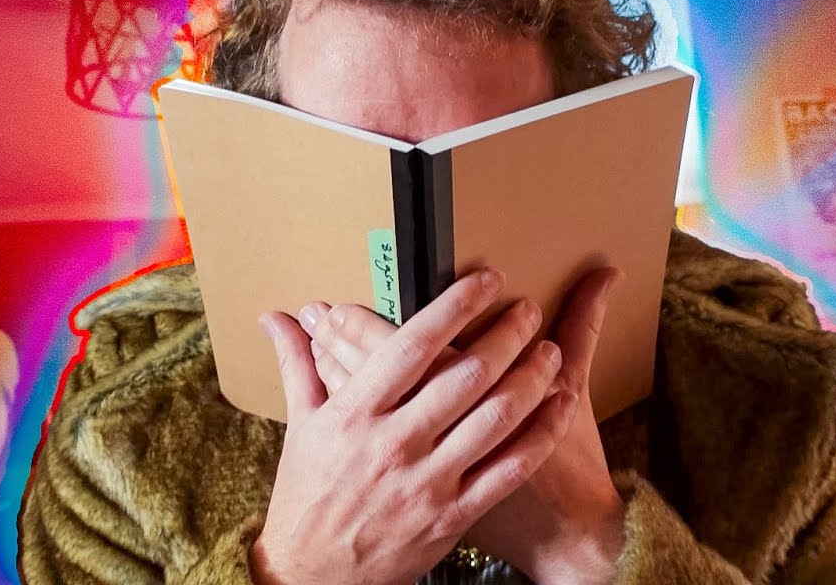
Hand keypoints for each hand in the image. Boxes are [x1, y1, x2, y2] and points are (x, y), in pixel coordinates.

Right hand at [252, 268, 578, 584]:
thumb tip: (277, 316)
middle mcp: (393, 444)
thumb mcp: (300, 426)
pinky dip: (540, 434)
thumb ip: (298, 363)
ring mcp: (427, 483)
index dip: (454, 308)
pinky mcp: (452, 517)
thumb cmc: (307, 497)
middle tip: (527, 310)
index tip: (485, 280)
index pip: (411, 346)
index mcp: (354, 414)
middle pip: (464, 376)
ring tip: (549, 349)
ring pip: (495, 419)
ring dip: (531, 378)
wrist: (311, 577)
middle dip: (506, 335)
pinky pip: (508, 470)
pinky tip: (558, 406)